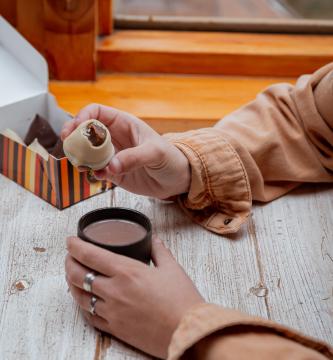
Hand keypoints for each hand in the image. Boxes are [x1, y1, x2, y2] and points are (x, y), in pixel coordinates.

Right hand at [61, 104, 190, 198]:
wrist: (177, 179)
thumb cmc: (171, 158)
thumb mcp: (156, 153)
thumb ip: (134, 158)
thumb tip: (111, 166)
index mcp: (124, 123)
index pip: (96, 112)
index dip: (83, 117)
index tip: (76, 128)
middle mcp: (114, 138)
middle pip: (85, 132)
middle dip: (74, 136)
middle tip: (68, 145)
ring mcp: (112, 155)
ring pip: (87, 152)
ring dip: (80, 157)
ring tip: (81, 164)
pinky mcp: (113, 172)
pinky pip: (96, 170)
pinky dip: (92, 172)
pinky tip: (99, 176)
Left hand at [65, 236, 203, 357]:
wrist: (188, 332)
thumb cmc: (182, 300)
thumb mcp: (172, 268)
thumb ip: (159, 251)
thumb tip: (153, 240)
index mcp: (127, 272)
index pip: (91, 255)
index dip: (75, 246)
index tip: (70, 241)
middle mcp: (114, 291)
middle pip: (78, 275)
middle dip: (69, 263)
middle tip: (70, 256)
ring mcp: (112, 312)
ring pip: (80, 296)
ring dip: (72, 283)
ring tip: (73, 276)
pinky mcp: (115, 329)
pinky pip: (90, 316)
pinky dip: (83, 306)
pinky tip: (85, 300)